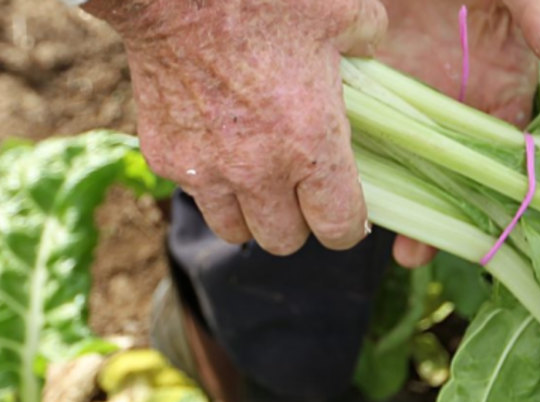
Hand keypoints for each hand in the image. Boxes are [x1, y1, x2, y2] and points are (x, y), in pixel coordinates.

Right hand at [85, 0, 387, 255]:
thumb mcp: (340, 14)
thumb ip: (368, 42)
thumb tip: (373, 50)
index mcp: (311, 145)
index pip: (338, 228)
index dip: (348, 226)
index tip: (347, 212)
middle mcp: (259, 170)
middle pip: (285, 241)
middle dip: (299, 222)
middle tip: (301, 192)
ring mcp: (207, 169)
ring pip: (236, 230)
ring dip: (252, 213)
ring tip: (259, 180)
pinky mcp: (166, 158)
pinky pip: (196, 194)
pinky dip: (209, 183)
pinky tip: (219, 149)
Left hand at [376, 0, 539, 267]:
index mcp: (503, 82)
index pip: (509, 151)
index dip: (501, 196)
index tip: (487, 227)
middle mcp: (458, 98)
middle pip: (453, 171)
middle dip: (438, 214)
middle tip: (415, 252)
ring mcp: (412, 90)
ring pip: (406, 158)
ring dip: (394, 198)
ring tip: (378, 234)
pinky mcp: (366, 77)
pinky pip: (361, 128)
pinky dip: (351, 158)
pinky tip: (336, 184)